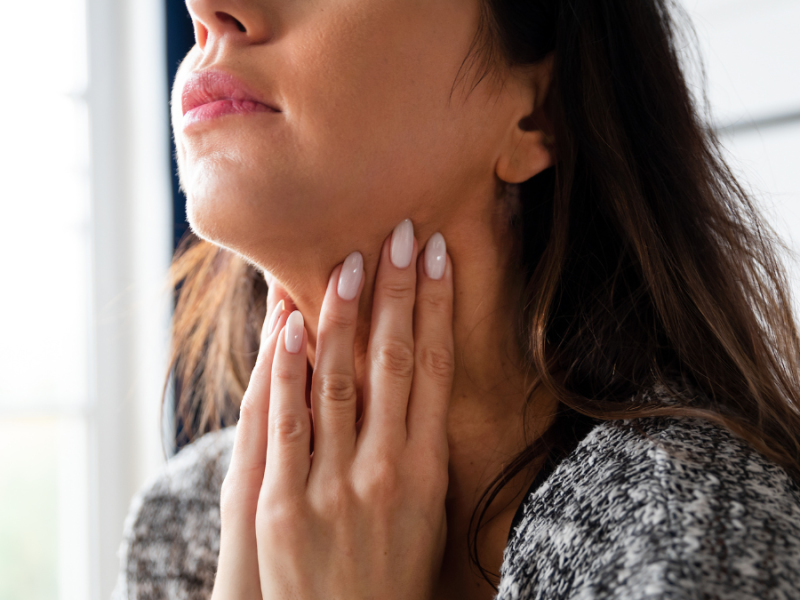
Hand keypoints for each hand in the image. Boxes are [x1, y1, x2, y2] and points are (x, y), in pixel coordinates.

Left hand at [212, 221, 453, 599]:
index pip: (433, 367)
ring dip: (345, 314)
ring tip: (352, 261)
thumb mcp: (427, 510)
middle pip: (392, 360)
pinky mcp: (281, 501)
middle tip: (401, 234)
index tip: (438, 257)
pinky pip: (283, 421)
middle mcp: (384, 469)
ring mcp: (330, 484)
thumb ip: (423, 446)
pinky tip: (293, 321)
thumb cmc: (393, 569)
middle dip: (397, 290)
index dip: (436, 306)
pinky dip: (288, 367)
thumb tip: (421, 380)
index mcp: (426, 468)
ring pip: (339, 379)